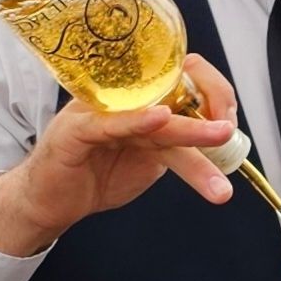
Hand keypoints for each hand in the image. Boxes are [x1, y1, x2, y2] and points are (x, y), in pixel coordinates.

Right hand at [0, 53, 236, 256]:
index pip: (186, 78)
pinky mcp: (76, 131)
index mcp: (142, 100)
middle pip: (176, 91)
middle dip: (212, 109)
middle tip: (231, 130)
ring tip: (218, 137)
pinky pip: (110, 123)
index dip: (214, 95)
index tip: (231, 124)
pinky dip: (136, 121)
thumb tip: (219, 142)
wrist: (49, 203)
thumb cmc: (94, 175)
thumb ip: (177, 146)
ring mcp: (98, 111)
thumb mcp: (149, 161)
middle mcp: (123, 99)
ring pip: (154, 114)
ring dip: (190, 129)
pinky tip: (160, 119)